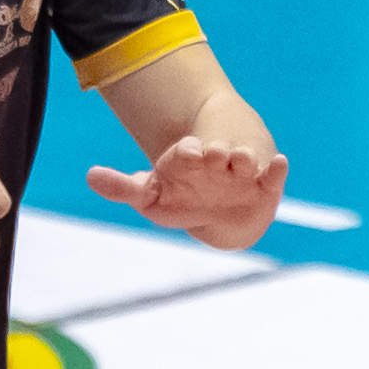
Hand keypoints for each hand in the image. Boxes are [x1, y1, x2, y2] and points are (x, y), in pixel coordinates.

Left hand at [86, 133, 287, 246]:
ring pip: (245, 160)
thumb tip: (89, 175)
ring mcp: (241, 172)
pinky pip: (273, 173)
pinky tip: (278, 163)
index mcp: (188, 160)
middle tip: (213, 155)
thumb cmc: (184, 200)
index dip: (186, 152)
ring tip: (242, 161)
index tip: (187, 152)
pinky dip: (276, 168)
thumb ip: (122, 186)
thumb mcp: (151, 195)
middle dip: (215, 153)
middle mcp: (216, 162)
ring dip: (243, 159)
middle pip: (216, 152)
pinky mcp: (266, 185)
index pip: (185, 152)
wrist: (224, 216)